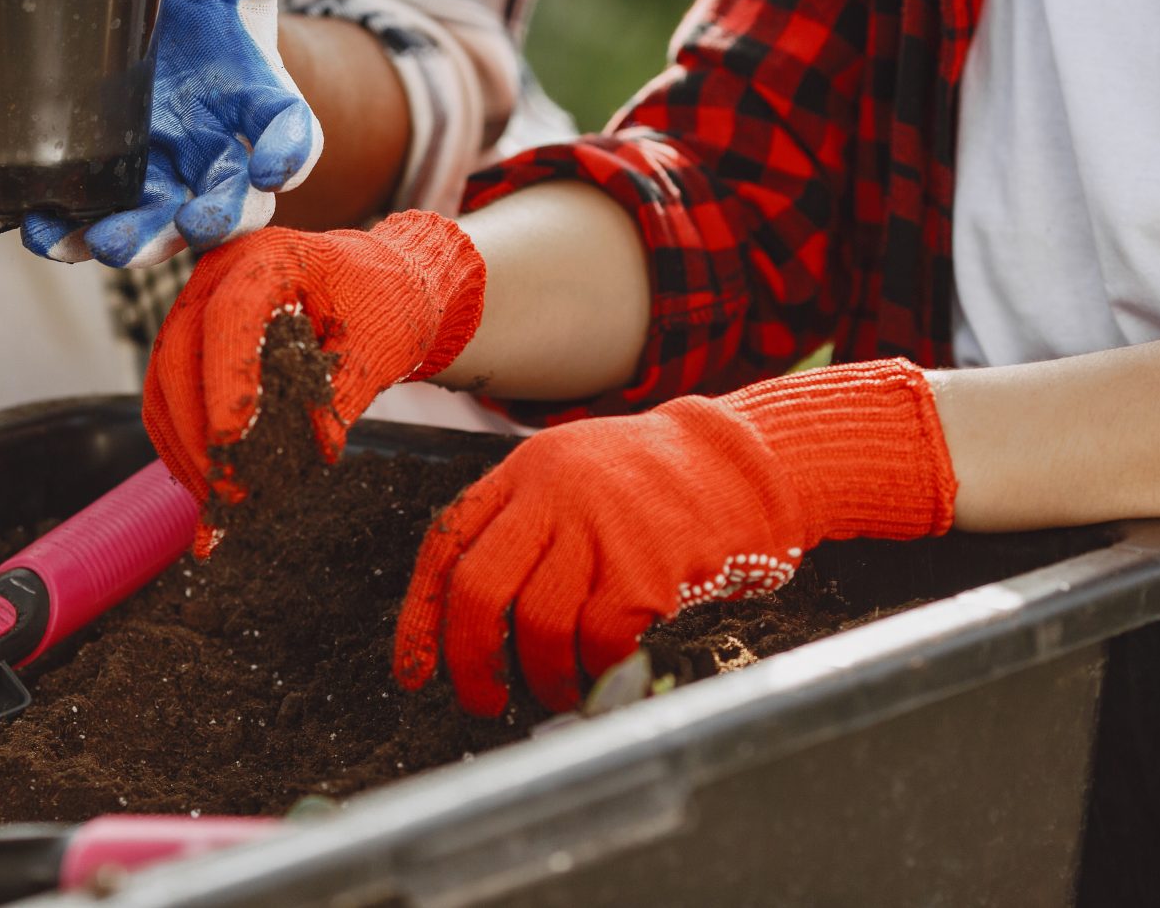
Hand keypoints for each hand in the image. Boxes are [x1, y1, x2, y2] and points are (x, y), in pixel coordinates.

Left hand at [20, 0, 320, 267]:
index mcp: (260, 102)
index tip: (276, 167)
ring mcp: (163, 178)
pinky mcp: (110, 189)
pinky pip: (92, 223)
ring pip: (163, 226)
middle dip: (215, 219)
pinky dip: (69, 236)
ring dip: (140, 242)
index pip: (293, 134)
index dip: (291, 153)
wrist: (145, 18)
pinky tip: (43, 231)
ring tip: (105, 243)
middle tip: (195, 225)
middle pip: (232, 203)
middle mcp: (217, 153)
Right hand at [143, 211, 485, 504]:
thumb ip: (342, 396)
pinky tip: (207, 481)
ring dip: (182, 445)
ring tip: (216, 500)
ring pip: (162, 378)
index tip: (233, 447)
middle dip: (197, 432)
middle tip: (229, 492)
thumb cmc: (384, 303)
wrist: (380, 280)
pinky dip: (182, 439)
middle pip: (178, 351)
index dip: (224, 385)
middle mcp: (220, 272)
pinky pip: (168, 389)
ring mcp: (198, 302)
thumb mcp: (376, 346)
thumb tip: (314, 456)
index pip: (229, 318)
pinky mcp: (194, 335)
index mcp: (270, 257)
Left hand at [394, 359, 957, 715]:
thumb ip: (525, 523)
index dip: (421, 615)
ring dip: (542, 676)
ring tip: (557, 690)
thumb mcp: (576, 473)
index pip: (447, 544)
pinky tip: (602, 674)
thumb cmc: (656, 482)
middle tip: (482, 698)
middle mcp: (554, 492)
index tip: (415, 668)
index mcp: (525, 471)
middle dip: (470, 659)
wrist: (744, 461)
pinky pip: (598, 639)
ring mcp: (600, 526)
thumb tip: (471, 616)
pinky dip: (594, 670)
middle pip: (479, 588)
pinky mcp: (646, 564)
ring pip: (537, 624)